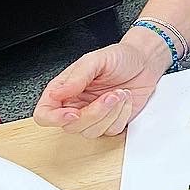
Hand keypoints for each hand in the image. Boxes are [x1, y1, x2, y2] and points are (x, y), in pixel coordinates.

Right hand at [32, 34, 168, 137]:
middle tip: (111, 94)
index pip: (44, 114)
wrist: (145, 61)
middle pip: (71, 127)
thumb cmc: (119, 57)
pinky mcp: (111, 122)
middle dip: (94, 113)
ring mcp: (94, 116)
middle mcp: (76, 106)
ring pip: (92, 132)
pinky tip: (126, 99)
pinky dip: (122, 115)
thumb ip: (76, 77)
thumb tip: (56, 94)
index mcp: (64, 90)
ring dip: (111, 113)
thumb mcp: (96, 60)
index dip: (54, 119)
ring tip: (120, 92)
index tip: (73, 114)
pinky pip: (112, 131)